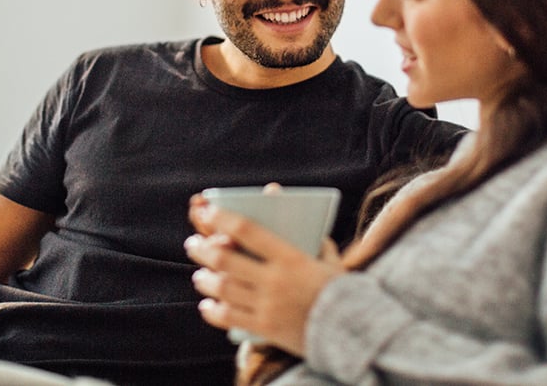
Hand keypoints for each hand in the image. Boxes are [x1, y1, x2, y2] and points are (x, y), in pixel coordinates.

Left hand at [184, 203, 343, 355]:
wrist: (354, 333)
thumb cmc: (342, 292)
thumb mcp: (331, 261)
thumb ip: (317, 242)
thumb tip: (306, 225)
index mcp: (291, 256)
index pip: (247, 231)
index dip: (223, 219)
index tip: (208, 212)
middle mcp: (275, 279)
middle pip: (225, 259)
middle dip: (202, 249)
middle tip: (192, 244)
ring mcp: (267, 305)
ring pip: (222, 288)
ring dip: (204, 279)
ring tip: (199, 275)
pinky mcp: (264, 328)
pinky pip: (228, 317)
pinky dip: (213, 310)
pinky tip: (207, 305)